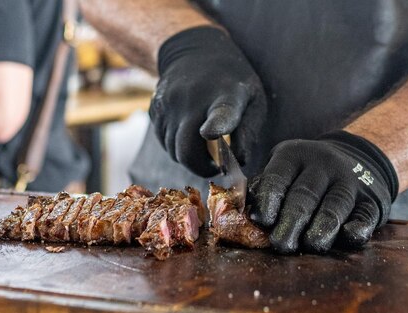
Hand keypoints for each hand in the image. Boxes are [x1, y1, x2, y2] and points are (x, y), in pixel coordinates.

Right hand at [150, 26, 265, 176]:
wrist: (195, 50)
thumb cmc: (231, 81)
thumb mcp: (252, 99)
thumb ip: (248, 132)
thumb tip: (240, 161)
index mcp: (224, 96)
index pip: (220, 113)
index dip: (215, 125)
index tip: (210, 133)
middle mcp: (191, 100)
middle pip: (187, 149)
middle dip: (201, 167)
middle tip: (214, 165)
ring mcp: (169, 104)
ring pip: (173, 150)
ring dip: (189, 156)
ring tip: (204, 145)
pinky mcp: (155, 109)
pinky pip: (164, 142)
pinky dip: (176, 146)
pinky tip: (189, 133)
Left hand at [248, 131, 398, 252]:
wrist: (354, 161)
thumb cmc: (303, 176)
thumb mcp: (282, 171)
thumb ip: (265, 189)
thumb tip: (248, 214)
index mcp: (294, 155)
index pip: (278, 176)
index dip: (269, 199)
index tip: (261, 221)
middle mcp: (323, 164)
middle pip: (305, 194)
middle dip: (292, 221)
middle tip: (281, 244)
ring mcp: (349, 181)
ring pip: (335, 204)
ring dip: (323, 227)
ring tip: (311, 245)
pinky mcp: (370, 200)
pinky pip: (365, 214)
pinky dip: (358, 226)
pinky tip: (348, 236)